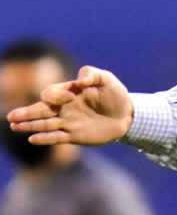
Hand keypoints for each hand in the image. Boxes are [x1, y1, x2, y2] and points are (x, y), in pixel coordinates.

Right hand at [6, 66, 133, 145]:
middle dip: (26, 113)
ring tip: (14, 126)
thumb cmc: (115, 94)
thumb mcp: (106, 79)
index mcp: (69, 92)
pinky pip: (57, 137)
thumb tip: (80, 80)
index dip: (56, 95)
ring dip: (30, 125)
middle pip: (41, 110)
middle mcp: (64, 108)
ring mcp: (68, 122)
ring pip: (45, 124)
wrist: (127, 115)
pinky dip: (45, 138)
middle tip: (11, 117)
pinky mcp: (75, 136)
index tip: (69, 97)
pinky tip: (32, 139)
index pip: (52, 93)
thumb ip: (93, 74)